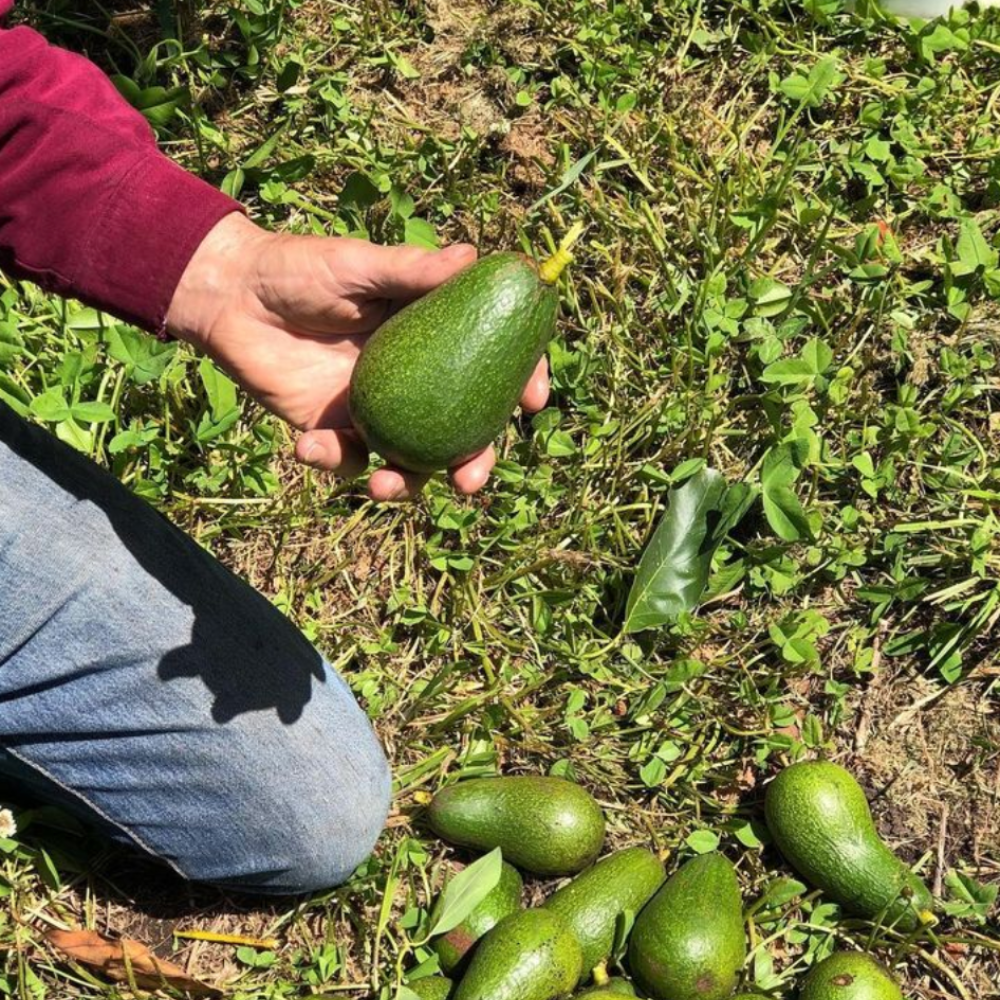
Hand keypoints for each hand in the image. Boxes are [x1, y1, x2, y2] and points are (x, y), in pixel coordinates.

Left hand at [165, 214, 548, 499]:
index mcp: (432, 336)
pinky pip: (347, 462)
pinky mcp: (331, 431)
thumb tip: (473, 258)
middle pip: (460, 430)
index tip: (534, 401)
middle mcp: (414, 380)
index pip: (491, 362)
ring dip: (405, 485)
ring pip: (410, 463)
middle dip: (473, 463)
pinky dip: (333, 463)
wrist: (231, 296)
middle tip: (470, 482)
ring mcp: (376, 410)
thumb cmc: (301, 267)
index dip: (521, 381)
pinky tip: (310, 445)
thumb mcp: (359, 264)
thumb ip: (412, 269)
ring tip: (383, 487)